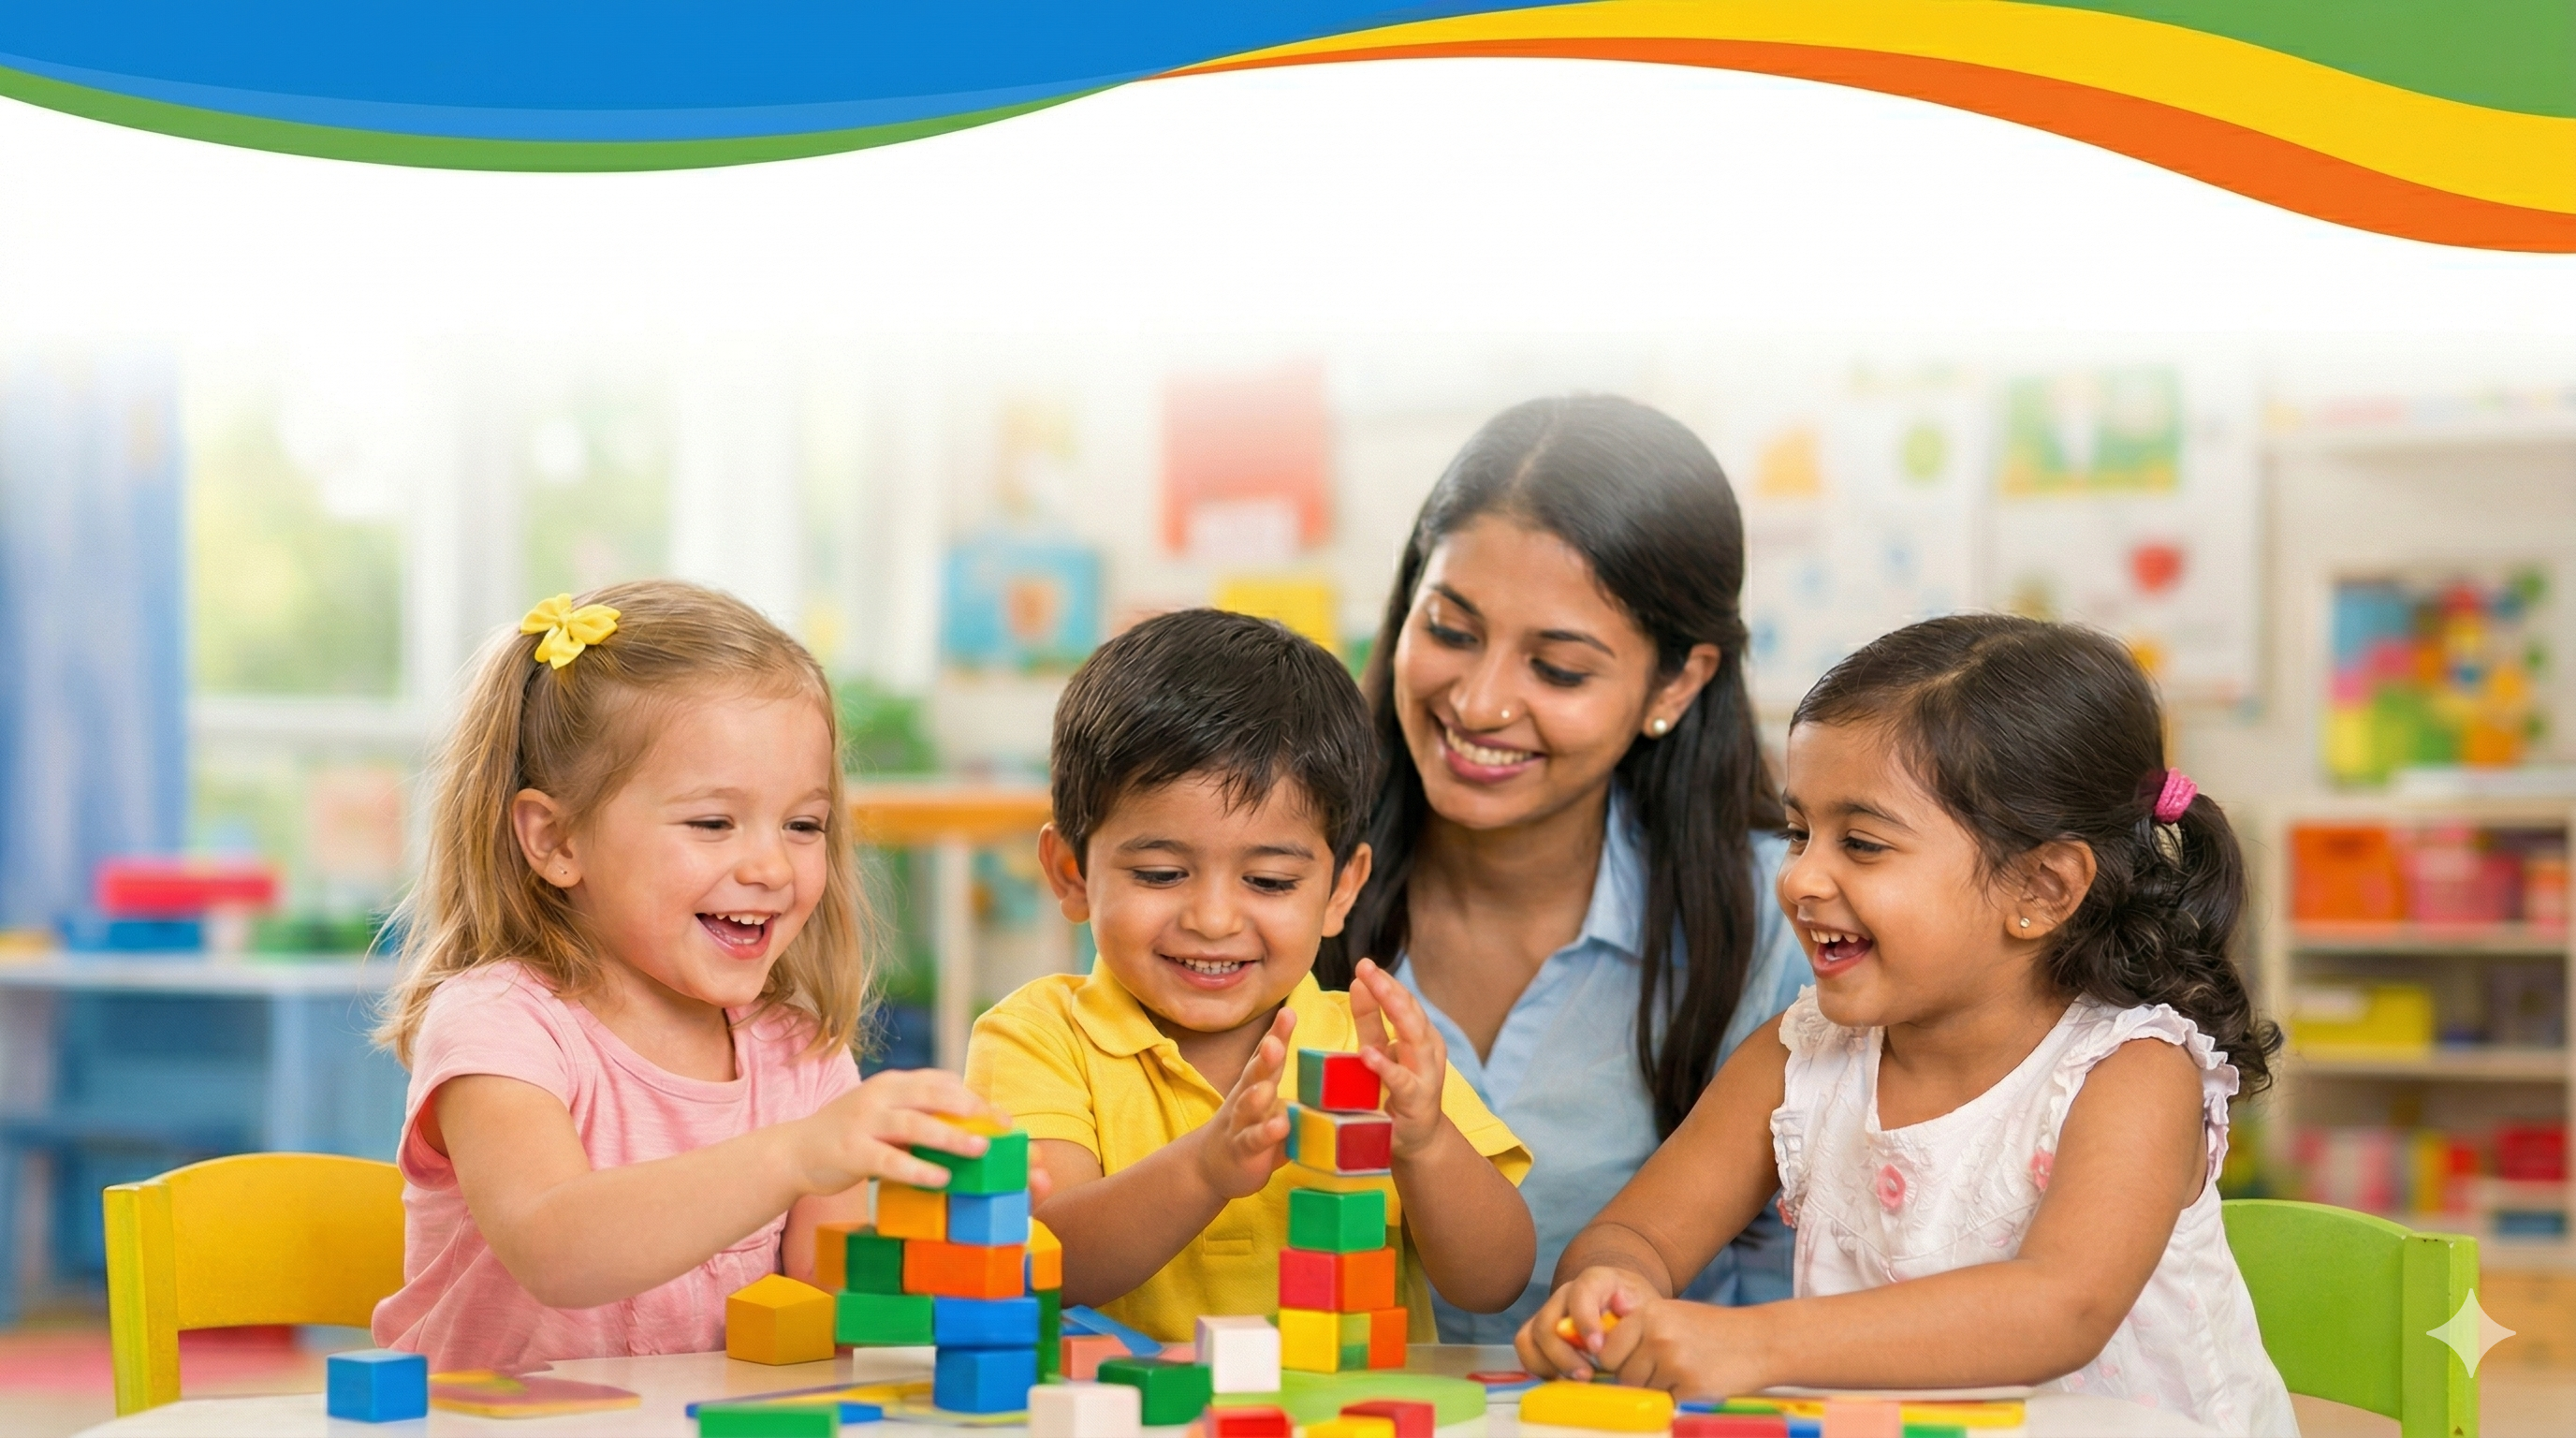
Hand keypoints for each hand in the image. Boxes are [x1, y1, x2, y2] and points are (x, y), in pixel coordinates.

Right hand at [792, 1069, 1005, 1195]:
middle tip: (1002, 1130)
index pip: (941, 1082)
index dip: (975, 1098)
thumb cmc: (851, 1135)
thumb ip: (919, 1115)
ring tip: (980, 1150)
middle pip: (933, 1096)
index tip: (1004, 1119)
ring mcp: (864, 1121)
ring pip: (914, 1124)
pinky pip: (889, 1159)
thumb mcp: (885, 1114)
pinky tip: (940, 1179)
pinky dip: (917, 1168)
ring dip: (950, 1136)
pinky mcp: (850, 1150)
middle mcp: (880, 1095)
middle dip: (972, 1111)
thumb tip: (969, 1129)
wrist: (795, 1152)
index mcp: (893, 1083)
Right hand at [1193, 1007, 1295, 1200]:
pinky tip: (1278, 1127)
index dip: (1277, 1034)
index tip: (1288, 1012)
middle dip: (1266, 1057)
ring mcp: (1241, 1124)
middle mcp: (1247, 1098)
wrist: (1209, 1166)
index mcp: (1258, 1083)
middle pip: (1256, 1073)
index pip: (1268, 1055)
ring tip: (1268, 1087)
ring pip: (1248, 1106)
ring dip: (1257, 1096)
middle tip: (1275, 1042)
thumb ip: (1298, 1093)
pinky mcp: (1241, 1150)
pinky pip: (1252, 1140)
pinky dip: (1265, 1134)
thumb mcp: (1273, 1106)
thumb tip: (1342, 1079)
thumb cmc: (1251, 1129)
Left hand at [1348, 958, 1447, 1159]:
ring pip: (1414, 1036)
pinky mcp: (1417, 1099)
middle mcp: (1428, 1048)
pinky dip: (1386, 1066)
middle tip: (1367, 967)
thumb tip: (1358, 981)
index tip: (1364, 964)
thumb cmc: (1395, 1089)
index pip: (1403, 1000)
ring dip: (1394, 1011)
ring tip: (1374, 990)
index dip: (1384, 982)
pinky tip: (1369, 1055)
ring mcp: (1426, 1073)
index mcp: (1420, 1033)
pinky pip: (1402, 1080)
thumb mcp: (1379, 1049)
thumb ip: (1370, 1019)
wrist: (1416, 1138)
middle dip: (1388, 988)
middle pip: (1410, 1011)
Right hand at [1516, 1265, 1659, 1380]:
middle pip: (1547, 1322)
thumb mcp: (1645, 1304)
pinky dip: (1540, 1367)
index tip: (1597, 1349)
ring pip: (1529, 1337)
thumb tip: (1621, 1307)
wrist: (1629, 1307)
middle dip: (1563, 1354)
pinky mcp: (1540, 1333)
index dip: (1584, 1321)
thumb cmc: (1637, 1308)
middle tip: (1587, 1375)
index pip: (1580, 1294)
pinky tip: (1563, 1379)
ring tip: (1576, 1380)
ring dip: (1549, 1364)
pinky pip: (1526, 1349)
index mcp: (1593, 1281)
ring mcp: (1549, 1312)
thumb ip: (1636, 1307)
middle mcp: (1565, 1294)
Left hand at [1595, 1297, 1769, 1399]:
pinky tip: (1696, 1382)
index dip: (1617, 1363)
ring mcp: (1674, 1362)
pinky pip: (1666, 1402)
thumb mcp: (1671, 1315)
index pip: (1608, 1352)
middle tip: (1663, 1370)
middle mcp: (1657, 1336)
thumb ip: (1638, 1332)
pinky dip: (1677, 1398)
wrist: (1760, 1340)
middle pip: (1622, 1375)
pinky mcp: (1691, 1386)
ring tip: (1684, 1372)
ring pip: (1643, 1391)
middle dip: (1637, 1379)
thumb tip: (1603, 1358)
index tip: (1631, 1363)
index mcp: (1648, 1314)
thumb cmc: (1712, 1330)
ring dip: (1658, 1389)